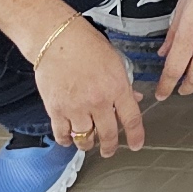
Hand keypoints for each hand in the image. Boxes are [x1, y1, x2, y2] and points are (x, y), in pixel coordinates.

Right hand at [31, 21, 146, 158]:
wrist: (57, 41)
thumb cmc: (86, 45)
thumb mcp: (115, 62)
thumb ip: (124, 84)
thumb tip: (133, 99)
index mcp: (117, 87)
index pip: (131, 118)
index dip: (136, 135)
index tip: (137, 145)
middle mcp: (98, 101)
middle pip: (108, 134)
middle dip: (110, 146)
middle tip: (110, 151)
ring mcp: (76, 108)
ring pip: (84, 138)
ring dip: (88, 144)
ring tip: (89, 144)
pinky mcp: (56, 110)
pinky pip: (62, 134)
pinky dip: (66, 140)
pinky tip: (69, 139)